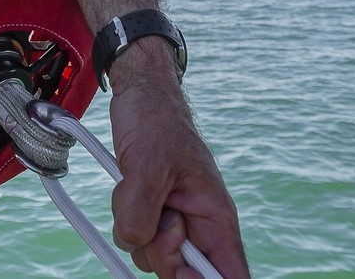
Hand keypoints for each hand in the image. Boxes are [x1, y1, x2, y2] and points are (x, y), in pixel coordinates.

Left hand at [109, 53, 248, 278]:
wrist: (138, 94)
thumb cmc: (154, 120)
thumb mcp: (146, 166)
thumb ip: (140, 214)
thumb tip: (134, 243)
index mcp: (215, 216)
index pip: (230, 274)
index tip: (181, 272)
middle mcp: (198, 223)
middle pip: (182, 272)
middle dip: (161, 251)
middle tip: (156, 216)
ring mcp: (173, 218)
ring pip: (151, 255)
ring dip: (136, 228)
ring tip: (139, 188)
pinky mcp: (150, 211)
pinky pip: (134, 234)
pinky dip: (124, 217)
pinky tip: (127, 189)